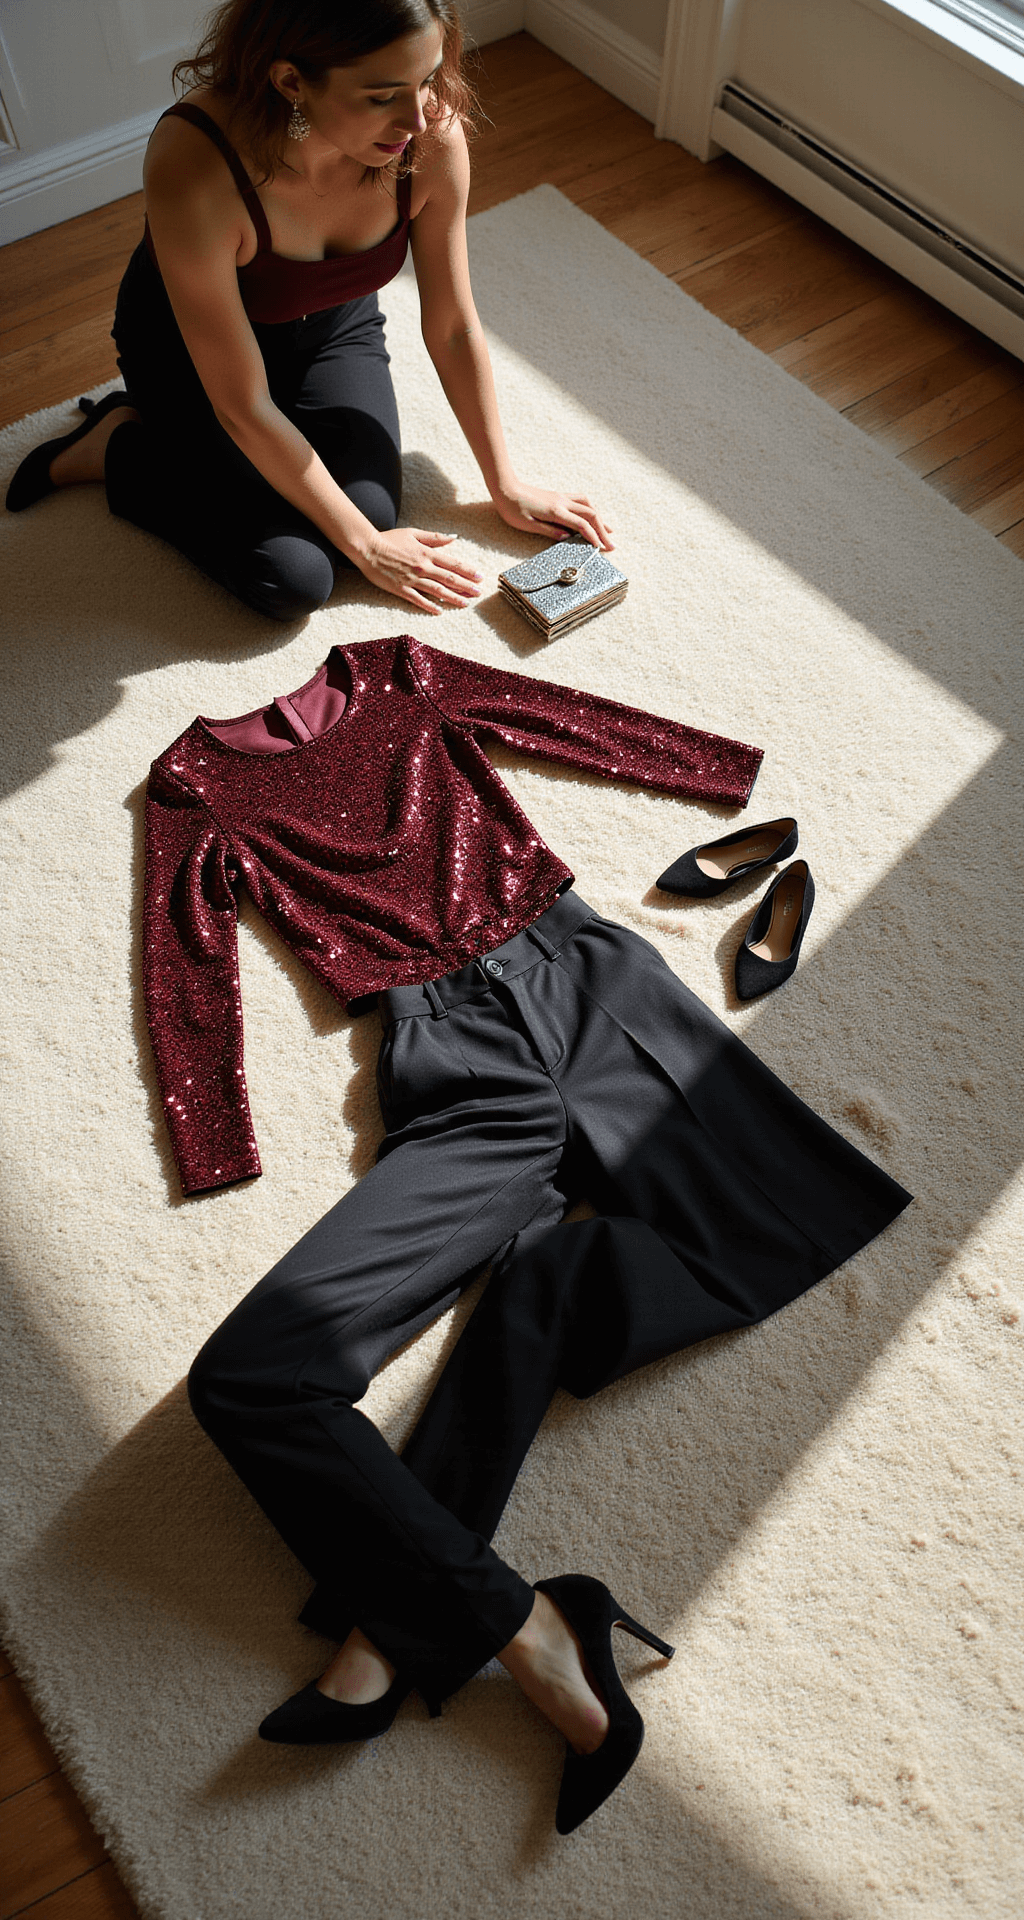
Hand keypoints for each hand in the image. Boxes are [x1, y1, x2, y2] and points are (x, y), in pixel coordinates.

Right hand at [356, 528, 482, 613]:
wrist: (368, 548)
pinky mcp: (401, 589)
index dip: (468, 570)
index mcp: (426, 553)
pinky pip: (418, 599)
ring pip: (438, 591)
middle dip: (466, 586)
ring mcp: (412, 579)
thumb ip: (434, 537)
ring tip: (466, 603)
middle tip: (479, 593)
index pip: (452, 563)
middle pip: (449, 578)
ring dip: (454, 598)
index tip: (480, 576)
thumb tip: (453, 537)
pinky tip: (440, 611)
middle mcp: (423, 567)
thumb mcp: (414, 533)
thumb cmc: (390, 539)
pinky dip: (430, 606)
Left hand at [492, 482, 613, 550]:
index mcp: (555, 511)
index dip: (593, 537)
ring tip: (608, 531)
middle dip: (603, 530)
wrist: (506, 488)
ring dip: (600, 518)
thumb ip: (549, 531)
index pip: (581, 524)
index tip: (601, 548)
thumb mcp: (528, 525)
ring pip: (588, 505)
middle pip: (591, 514)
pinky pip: (581, 501)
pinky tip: (592, 516)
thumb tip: (567, 538)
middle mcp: (562, 502)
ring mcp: (561, 497)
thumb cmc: (513, 509)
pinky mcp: (558, 496)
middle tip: (611, 545)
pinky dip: (591, 510)